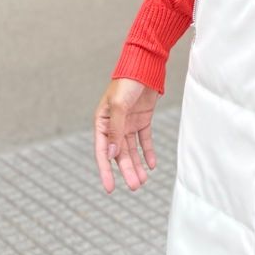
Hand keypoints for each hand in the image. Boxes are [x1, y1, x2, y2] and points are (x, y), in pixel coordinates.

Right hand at [94, 78, 158, 192]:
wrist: (145, 65)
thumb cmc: (127, 82)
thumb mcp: (119, 106)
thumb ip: (115, 130)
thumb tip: (111, 155)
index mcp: (102, 123)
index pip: (102, 152)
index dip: (106, 171)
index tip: (110, 188)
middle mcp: (114, 126)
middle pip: (119, 154)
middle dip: (126, 171)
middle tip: (135, 187)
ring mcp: (128, 123)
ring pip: (132, 150)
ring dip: (137, 165)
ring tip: (143, 180)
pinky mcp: (142, 120)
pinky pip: (144, 140)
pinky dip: (148, 152)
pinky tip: (152, 164)